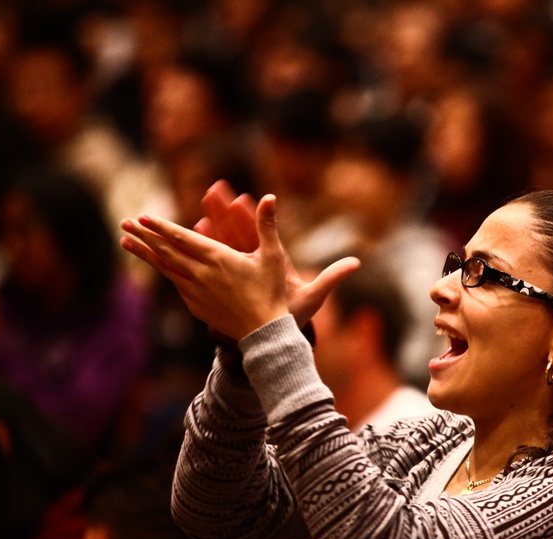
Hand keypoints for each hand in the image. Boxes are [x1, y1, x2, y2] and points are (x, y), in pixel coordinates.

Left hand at [120, 194, 359, 340]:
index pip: (183, 238)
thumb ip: (267, 224)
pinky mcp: (196, 306)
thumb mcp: (272, 255)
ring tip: (125, 241)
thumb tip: (270, 195)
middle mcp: (201, 274)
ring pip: (165, 268)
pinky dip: (163, 271)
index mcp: (218, 258)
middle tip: (125, 222)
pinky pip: (176, 284)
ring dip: (144, 253)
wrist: (263, 332)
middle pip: (166, 251)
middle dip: (144, 235)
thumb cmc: (271, 292)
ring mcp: (195, 291)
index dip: (162, 227)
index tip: (144, 216)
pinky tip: (158, 265)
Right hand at [192, 181, 347, 329]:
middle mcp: (257, 262)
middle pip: (239, 233)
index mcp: (276, 262)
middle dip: (226, 213)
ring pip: (224, 244)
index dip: (254, 217)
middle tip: (214, 190)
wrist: (278, 333)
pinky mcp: (230, 279)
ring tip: (202, 206)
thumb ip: (332, 277)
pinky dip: (205, 248)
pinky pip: (214, 262)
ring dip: (213, 226)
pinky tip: (195, 232)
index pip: (263, 235)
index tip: (244, 198)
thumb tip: (356, 262)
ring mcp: (241, 270)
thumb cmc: (296, 315)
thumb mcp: (314, 295)